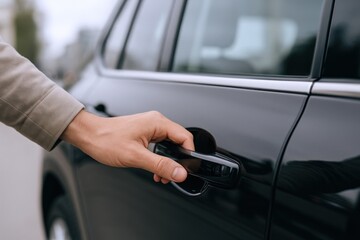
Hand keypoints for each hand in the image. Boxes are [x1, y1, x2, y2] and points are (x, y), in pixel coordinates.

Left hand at [61, 110, 193, 183]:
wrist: (89, 135)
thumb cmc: (106, 140)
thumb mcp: (136, 156)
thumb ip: (160, 165)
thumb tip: (180, 172)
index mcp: (157, 123)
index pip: (185, 137)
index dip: (189, 154)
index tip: (187, 168)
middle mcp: (156, 122)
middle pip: (178, 141)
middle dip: (178, 160)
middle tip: (172, 175)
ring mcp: (150, 127)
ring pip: (169, 144)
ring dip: (168, 161)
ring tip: (161, 175)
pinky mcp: (144, 133)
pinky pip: (160, 145)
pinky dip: (159, 158)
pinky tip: (154, 169)